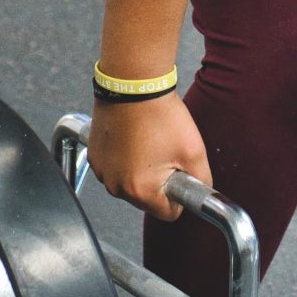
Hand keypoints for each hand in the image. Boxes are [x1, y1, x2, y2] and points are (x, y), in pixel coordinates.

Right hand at [87, 93, 211, 220]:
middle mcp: (116, 186)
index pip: (169, 213)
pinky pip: (116, 168)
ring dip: (141, 169)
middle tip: (165, 151)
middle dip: (159, 180)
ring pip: (131, 183)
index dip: (180, 194)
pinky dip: (126, 158)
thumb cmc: (160, 114)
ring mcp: (102, 171)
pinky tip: (135, 136)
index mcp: (140, 190)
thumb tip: (200, 193)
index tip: (180, 172)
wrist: (133, 84)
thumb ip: (202, 181)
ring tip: (149, 141)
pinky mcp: (95, 156)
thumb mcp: (194, 151)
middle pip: (147, 199)